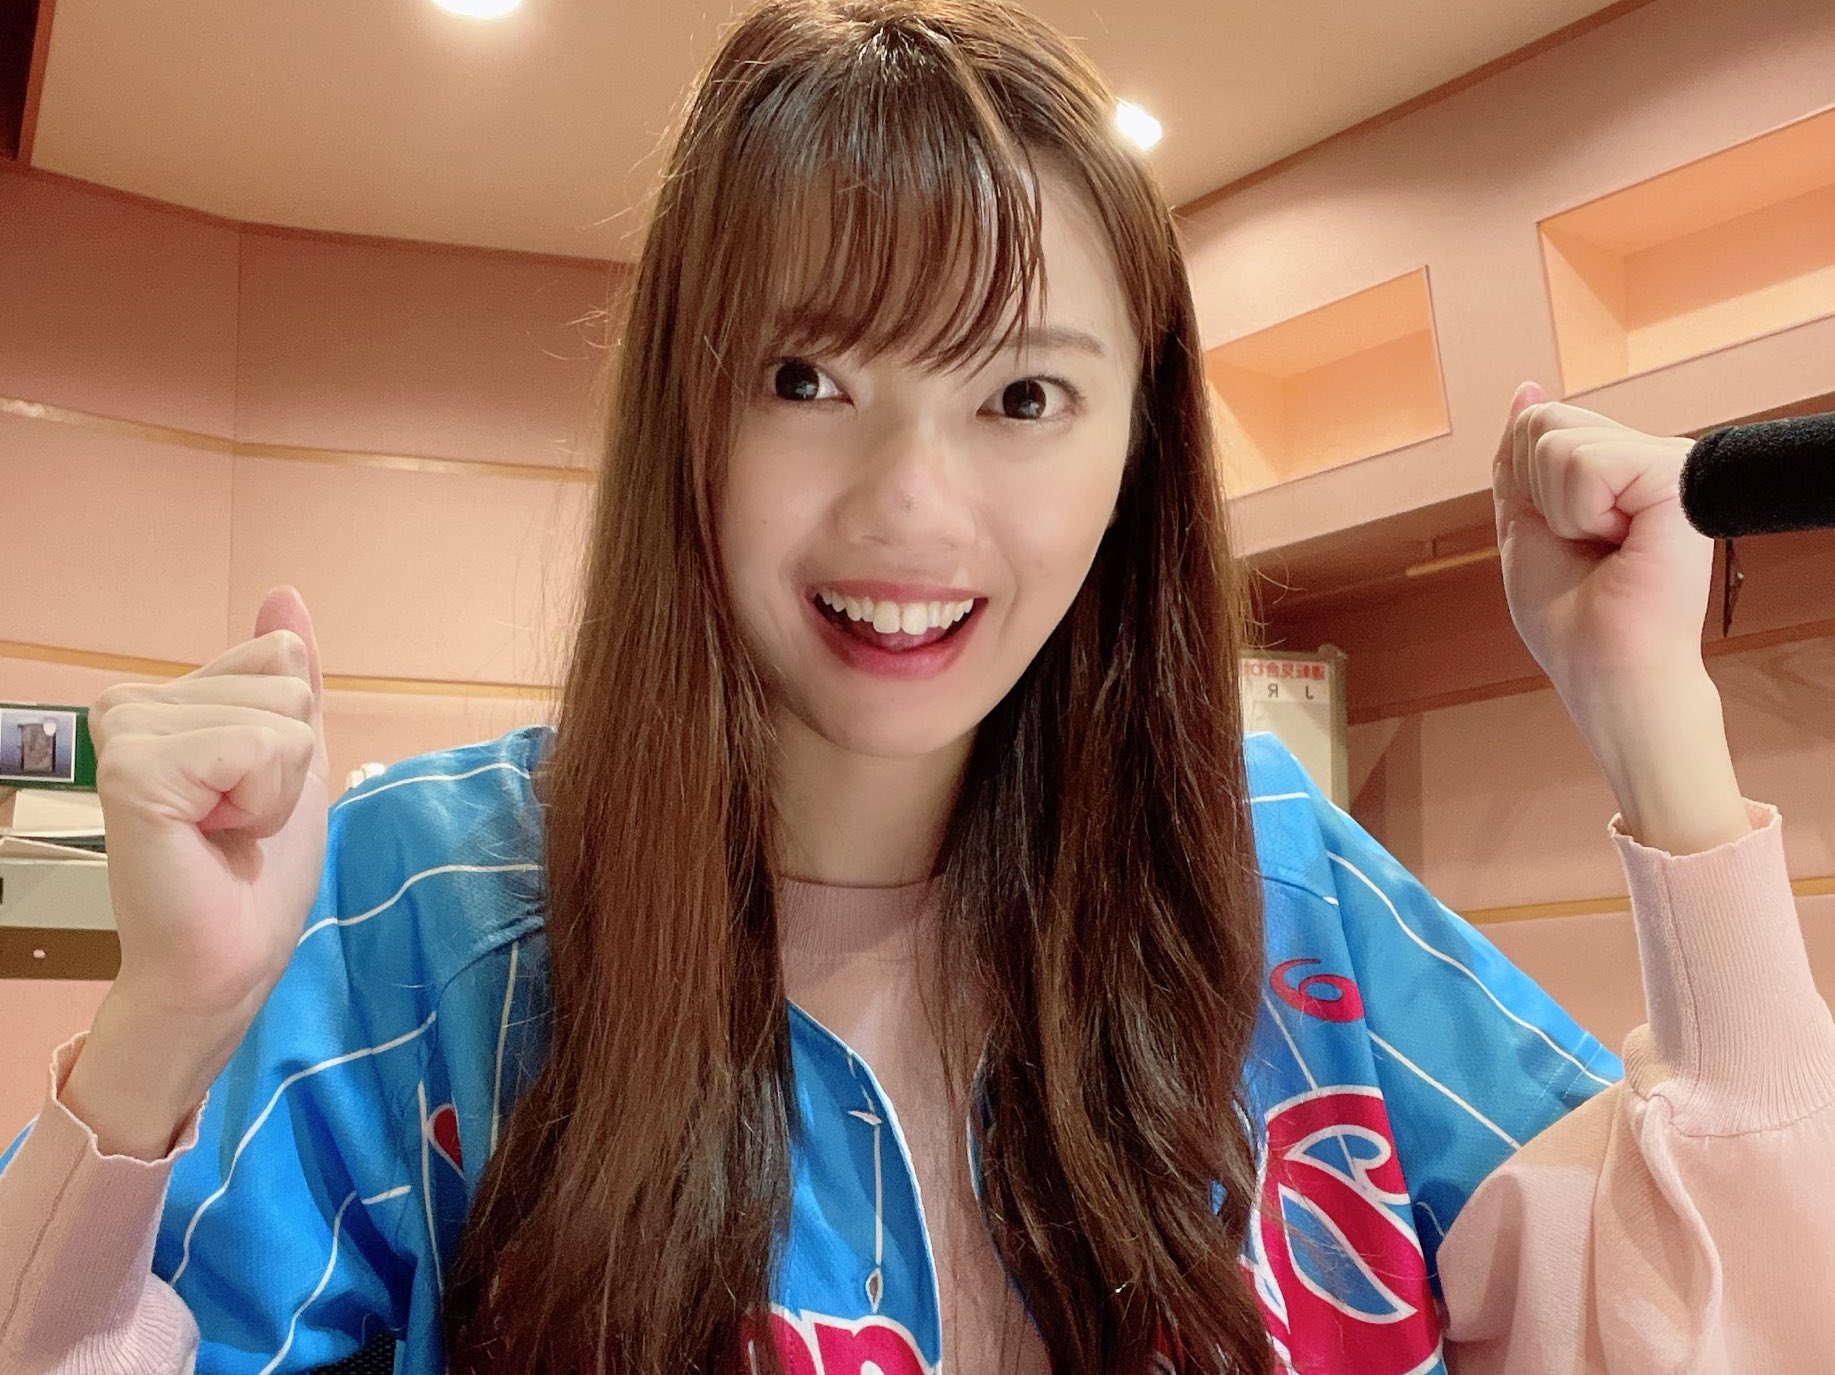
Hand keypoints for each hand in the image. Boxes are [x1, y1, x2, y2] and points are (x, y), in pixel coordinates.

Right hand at [90, 585, 330, 1028]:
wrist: (227, 958)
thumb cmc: (254, 875)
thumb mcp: (291, 759)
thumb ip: (289, 678)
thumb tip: (284, 596)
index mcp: (167, 700)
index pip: (280, 655)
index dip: (294, 735)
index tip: (249, 793)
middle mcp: (133, 705)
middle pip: (286, 681)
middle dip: (287, 765)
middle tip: (236, 823)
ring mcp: (127, 732)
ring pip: (280, 716)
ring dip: (274, 789)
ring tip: (223, 833)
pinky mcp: (133, 770)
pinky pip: (255, 748)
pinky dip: (260, 803)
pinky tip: (212, 837)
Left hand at [1491, 380, 1714, 719]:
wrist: (1607, 670)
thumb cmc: (1571, 616)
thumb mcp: (1527, 524)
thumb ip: (1522, 459)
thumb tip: (1527, 390)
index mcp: (1616, 467)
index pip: (1538, 424)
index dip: (1525, 486)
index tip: (1564, 537)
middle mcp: (1648, 455)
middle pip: (1543, 423)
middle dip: (1537, 495)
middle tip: (1584, 546)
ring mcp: (1666, 461)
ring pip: (1556, 441)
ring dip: (1560, 511)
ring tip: (1604, 547)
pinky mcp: (1677, 472)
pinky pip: (1585, 462)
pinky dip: (1581, 513)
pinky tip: (1619, 541)